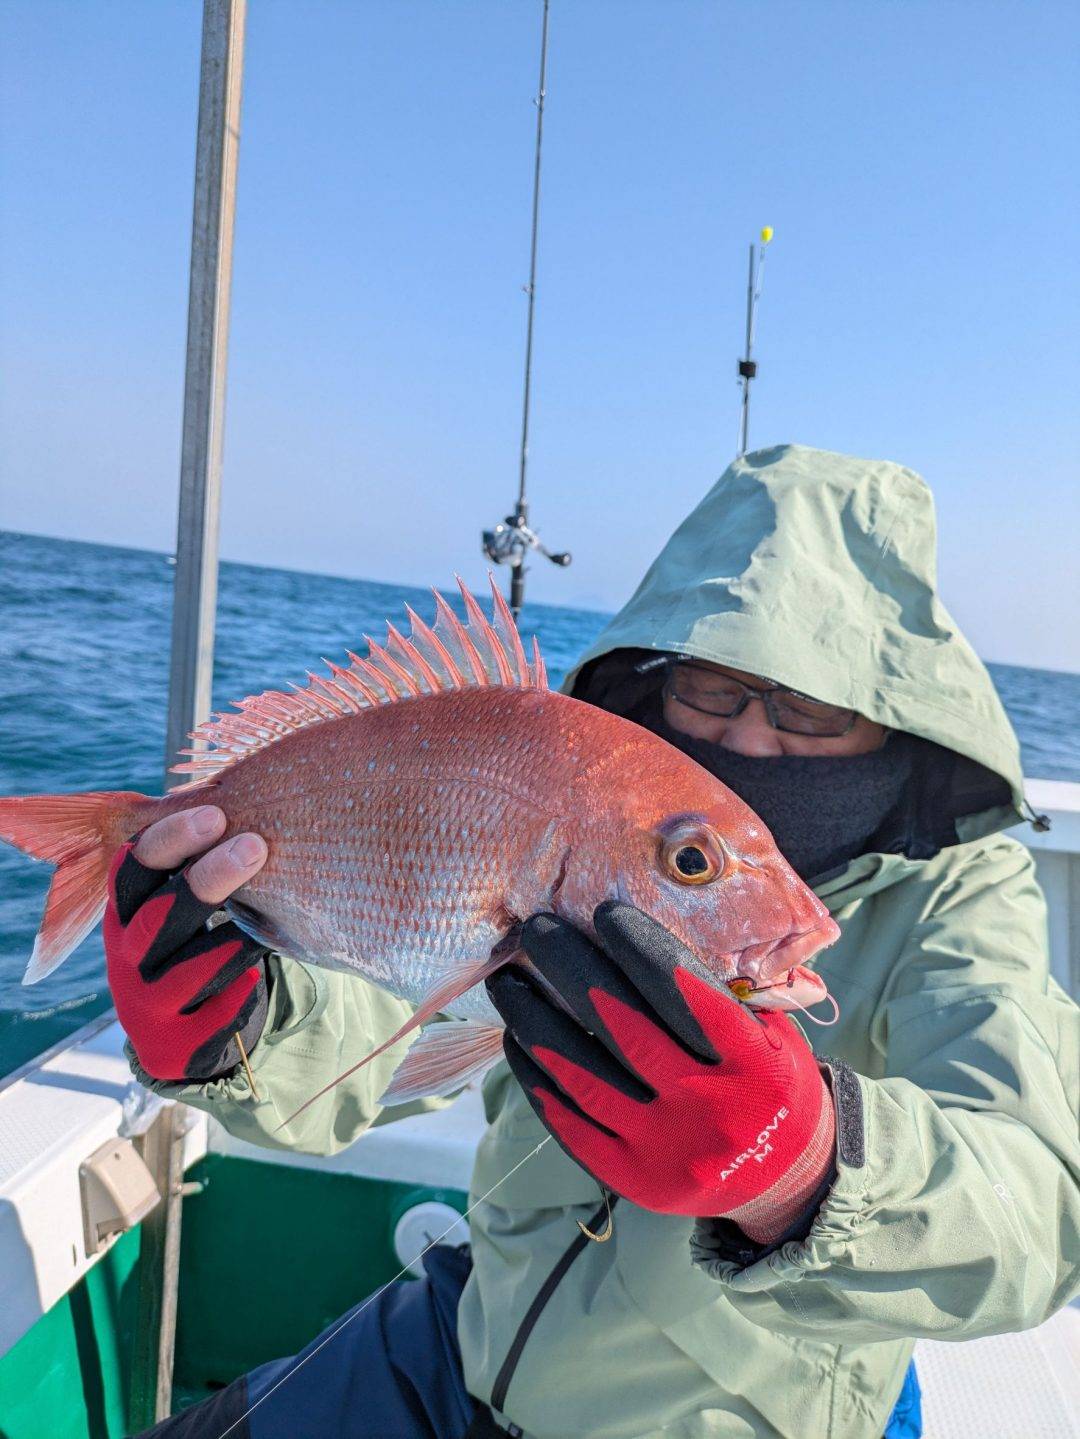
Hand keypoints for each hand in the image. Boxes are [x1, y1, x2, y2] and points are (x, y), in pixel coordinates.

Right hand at [104, 805, 270, 1081]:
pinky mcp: (173, 1045)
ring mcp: (145, 1005)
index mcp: (125, 913)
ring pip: (186, 968)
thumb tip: (249, 796)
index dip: (170, 840)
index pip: (132, 869)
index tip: (215, 813)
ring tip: (269, 919)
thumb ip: (198, 865)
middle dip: (205, 879)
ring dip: (232, 939)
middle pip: (156, 916)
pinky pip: (213, 1017)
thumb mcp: (186, 906)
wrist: (190, 1035)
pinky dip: (240, 994)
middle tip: (255, 846)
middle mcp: (126, 958)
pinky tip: (261, 972)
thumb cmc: (198, 945)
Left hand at [486, 901, 835, 1243]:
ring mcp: (667, 1150)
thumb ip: (722, 992)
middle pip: (624, 1028)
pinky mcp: (634, 1181)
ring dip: (536, 1022)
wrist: (785, 1177)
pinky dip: (537, 1079)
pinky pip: (572, 1124)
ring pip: (585, 1076)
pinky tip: (517, 1041)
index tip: (605, 913)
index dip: (642, 947)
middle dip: (572, 970)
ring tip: (508, 983)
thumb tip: (643, 934)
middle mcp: (709, 1107)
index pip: (686, 994)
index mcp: (752, 1063)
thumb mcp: (771, 1034)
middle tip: (537, 929)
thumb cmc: (768, 1081)